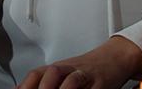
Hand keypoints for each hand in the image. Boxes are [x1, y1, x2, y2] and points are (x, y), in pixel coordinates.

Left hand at [16, 36, 141, 88]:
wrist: (115, 56)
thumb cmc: (88, 68)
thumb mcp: (64, 73)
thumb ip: (44, 81)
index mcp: (58, 68)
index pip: (37, 74)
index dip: (26, 85)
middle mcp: (69, 69)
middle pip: (52, 74)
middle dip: (43, 88)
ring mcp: (85, 75)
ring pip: (72, 80)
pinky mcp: (101, 82)